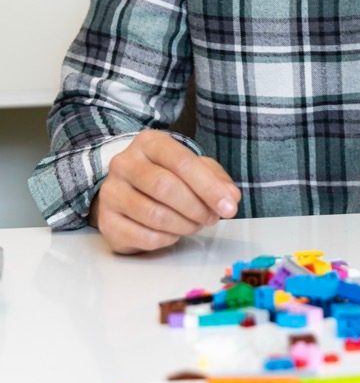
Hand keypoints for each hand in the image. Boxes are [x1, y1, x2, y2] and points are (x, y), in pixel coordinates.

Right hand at [89, 130, 240, 253]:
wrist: (127, 190)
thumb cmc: (166, 176)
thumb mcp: (194, 168)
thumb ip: (216, 179)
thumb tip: (231, 197)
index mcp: (149, 143)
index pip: (181, 162)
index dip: (208, 187)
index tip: (229, 206)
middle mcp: (124, 163)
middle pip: (165, 187)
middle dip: (196, 207)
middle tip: (211, 218)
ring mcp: (111, 192)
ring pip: (154, 215)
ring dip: (184, 225)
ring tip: (195, 224)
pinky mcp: (106, 221)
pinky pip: (144, 237)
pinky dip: (167, 239)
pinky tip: (173, 233)